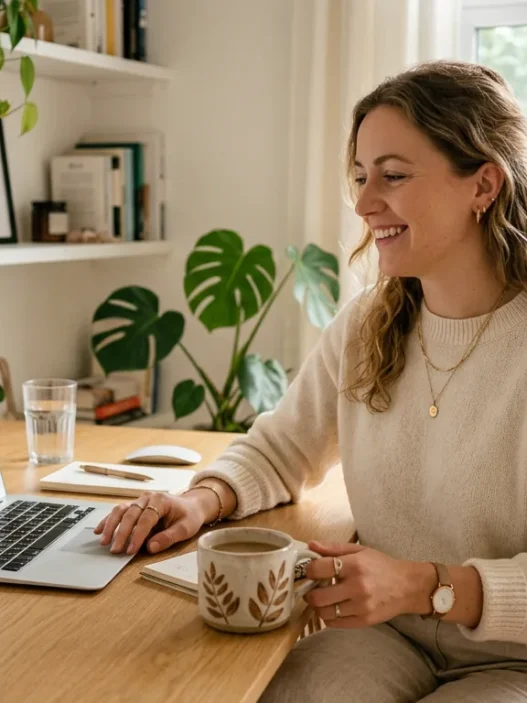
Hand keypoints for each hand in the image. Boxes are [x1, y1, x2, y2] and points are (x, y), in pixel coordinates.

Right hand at [93, 491, 206, 554]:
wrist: (191, 505)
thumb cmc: (189, 516)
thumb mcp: (186, 528)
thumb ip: (169, 537)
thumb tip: (150, 547)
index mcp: (161, 500)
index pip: (146, 518)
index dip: (137, 535)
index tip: (130, 550)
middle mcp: (148, 497)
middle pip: (130, 514)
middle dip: (121, 533)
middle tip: (115, 550)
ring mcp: (140, 500)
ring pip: (121, 510)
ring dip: (111, 526)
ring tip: (104, 542)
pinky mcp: (134, 505)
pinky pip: (118, 511)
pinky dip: (108, 520)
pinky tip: (99, 530)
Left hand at [304, 541, 427, 627]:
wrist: (407, 586)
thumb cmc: (381, 566)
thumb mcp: (359, 551)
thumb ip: (333, 548)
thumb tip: (310, 545)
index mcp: (355, 565)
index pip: (320, 569)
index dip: (309, 570)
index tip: (310, 571)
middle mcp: (357, 587)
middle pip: (318, 596)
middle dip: (310, 593)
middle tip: (312, 589)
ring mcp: (361, 606)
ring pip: (325, 613)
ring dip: (318, 607)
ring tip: (322, 599)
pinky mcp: (364, 621)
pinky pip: (335, 624)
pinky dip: (328, 617)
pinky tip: (332, 609)